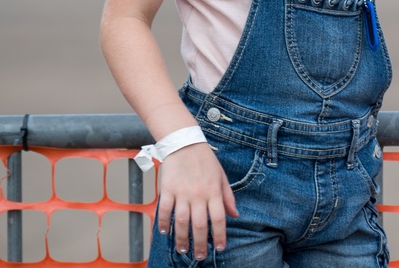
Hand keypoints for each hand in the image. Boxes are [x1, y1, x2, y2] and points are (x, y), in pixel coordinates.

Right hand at [154, 142, 237, 258]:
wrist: (185, 143)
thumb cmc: (205, 161)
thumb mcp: (222, 176)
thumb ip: (228, 197)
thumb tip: (235, 215)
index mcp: (214, 192)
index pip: (218, 219)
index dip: (220, 235)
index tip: (220, 247)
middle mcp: (198, 194)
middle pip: (199, 225)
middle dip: (200, 244)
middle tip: (200, 256)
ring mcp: (182, 193)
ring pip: (181, 221)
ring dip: (182, 238)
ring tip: (183, 249)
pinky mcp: (167, 189)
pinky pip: (164, 210)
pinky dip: (163, 222)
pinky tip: (164, 232)